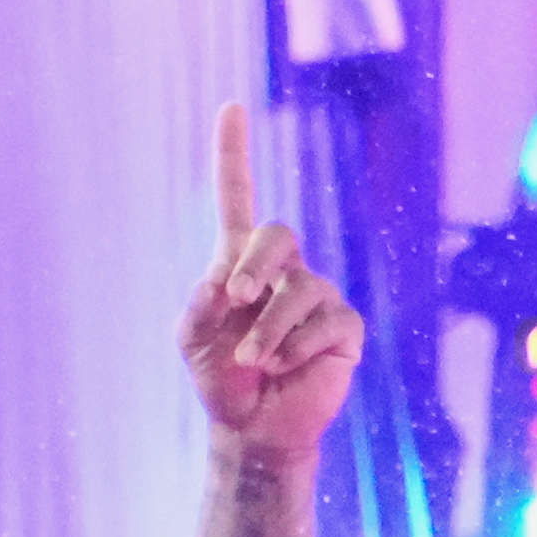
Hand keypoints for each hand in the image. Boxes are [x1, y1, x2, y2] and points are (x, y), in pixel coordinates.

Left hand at [178, 103, 362, 458]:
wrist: (253, 430)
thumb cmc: (221, 380)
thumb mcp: (192, 342)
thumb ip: (198, 308)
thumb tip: (223, 284)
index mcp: (240, 263)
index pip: (238, 197)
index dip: (233, 153)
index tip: (232, 106)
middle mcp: (283, 271)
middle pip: (278, 233)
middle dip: (256, 264)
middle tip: (237, 298)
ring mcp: (317, 296)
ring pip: (299, 289)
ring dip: (268, 331)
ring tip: (256, 363)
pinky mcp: (344, 327)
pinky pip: (326, 322)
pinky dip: (297, 349)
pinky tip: (288, 369)